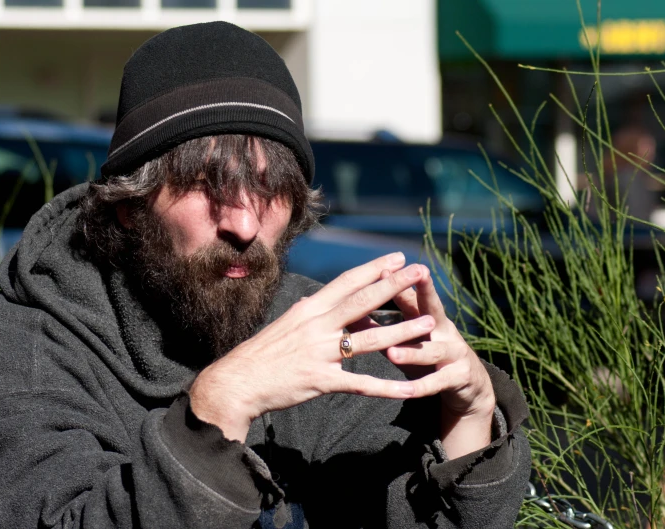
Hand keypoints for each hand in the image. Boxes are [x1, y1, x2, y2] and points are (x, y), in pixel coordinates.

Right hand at [189, 253, 436, 441]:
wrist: (236, 382)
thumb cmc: (261, 355)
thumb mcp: (285, 325)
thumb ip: (308, 313)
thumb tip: (320, 301)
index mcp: (308, 309)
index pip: (346, 282)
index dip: (373, 269)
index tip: (396, 258)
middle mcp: (316, 325)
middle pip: (362, 301)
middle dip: (394, 285)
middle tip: (420, 271)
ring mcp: (319, 352)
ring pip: (368, 338)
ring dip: (401, 330)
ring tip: (428, 323)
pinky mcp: (320, 380)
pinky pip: (360, 383)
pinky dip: (387, 387)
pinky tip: (410, 388)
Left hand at [376, 266, 495, 458]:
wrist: (468, 384)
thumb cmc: (427, 354)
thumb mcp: (407, 338)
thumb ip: (382, 325)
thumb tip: (349, 310)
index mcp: (428, 316)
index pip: (412, 295)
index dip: (399, 282)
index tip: (384, 267)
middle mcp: (444, 329)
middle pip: (433, 308)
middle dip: (426, 292)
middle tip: (418, 277)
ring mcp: (454, 352)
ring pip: (432, 350)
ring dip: (412, 351)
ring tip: (392, 351)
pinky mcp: (458, 377)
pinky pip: (436, 383)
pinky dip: (420, 387)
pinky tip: (405, 391)